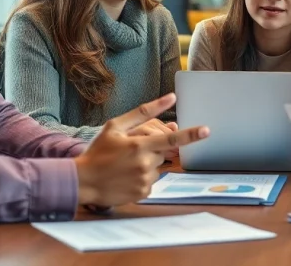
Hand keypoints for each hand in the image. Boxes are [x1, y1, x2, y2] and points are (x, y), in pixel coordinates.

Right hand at [74, 93, 207, 207]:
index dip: (191, 134)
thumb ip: (144, 112)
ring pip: (159, 166)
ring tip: (126, 164)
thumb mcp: (115, 126)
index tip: (207, 130)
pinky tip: (127, 175)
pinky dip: (144, 176)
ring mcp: (145, 180)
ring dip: (148, 163)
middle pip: (164, 151)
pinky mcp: (143, 192)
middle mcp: (145, 163)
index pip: (171, 139)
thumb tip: (170, 98)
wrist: (83, 180)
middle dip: (153, 148)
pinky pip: (152, 180)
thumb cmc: (98, 151)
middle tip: (130, 151)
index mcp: (139, 145)